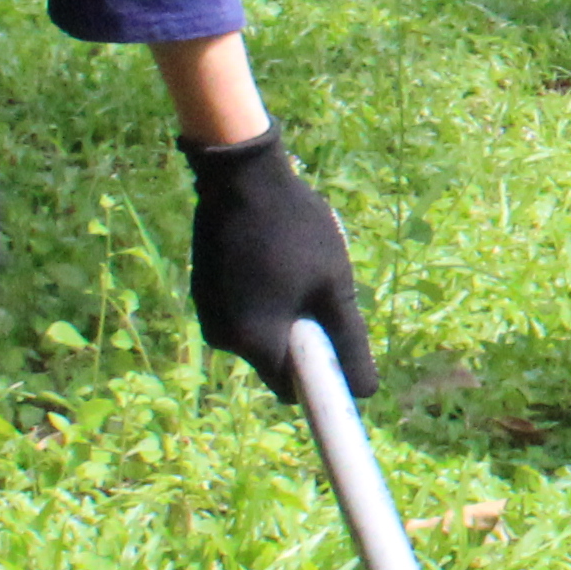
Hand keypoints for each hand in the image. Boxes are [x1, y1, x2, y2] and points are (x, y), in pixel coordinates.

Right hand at [185, 129, 371, 400]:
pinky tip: (276, 254)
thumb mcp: (333, 287)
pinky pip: (244, 307)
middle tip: (323, 291)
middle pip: (276, 358)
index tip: (338, 346)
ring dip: (286, 312)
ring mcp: (208, 309)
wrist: (243, 176)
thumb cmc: (296, 231)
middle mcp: (221, 336)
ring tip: (299, 264)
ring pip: (261, 330)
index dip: (319, 376)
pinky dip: (266, 294)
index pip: (290, 389)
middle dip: (304, 336)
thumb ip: (348, 343)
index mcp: (251, 343)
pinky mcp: (204, 286)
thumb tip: (366, 392)